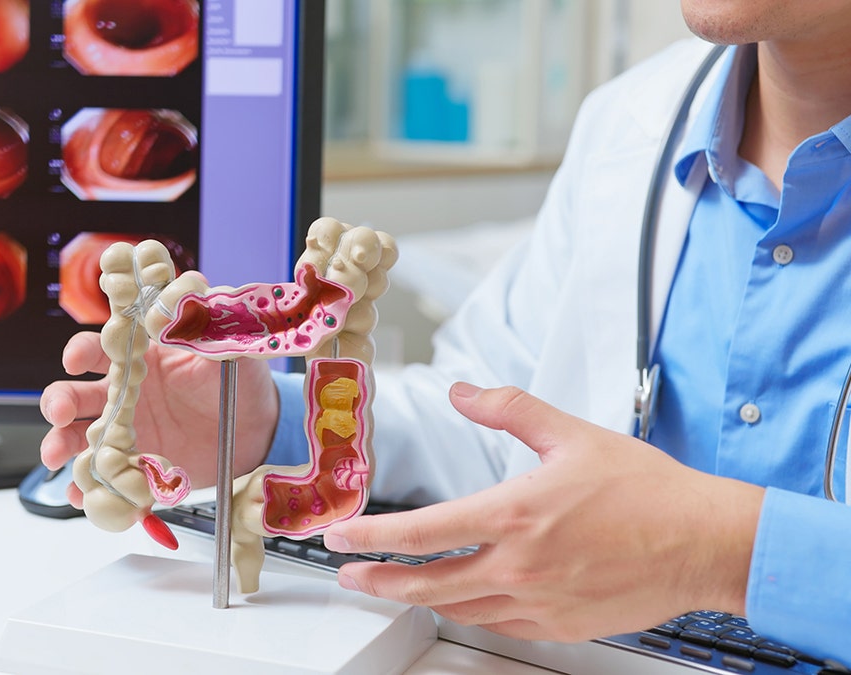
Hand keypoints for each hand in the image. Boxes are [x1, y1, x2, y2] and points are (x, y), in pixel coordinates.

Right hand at [40, 329, 278, 502]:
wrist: (255, 429)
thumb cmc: (237, 379)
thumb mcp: (225, 347)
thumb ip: (201, 324)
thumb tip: (175, 304)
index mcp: (140, 357)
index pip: (100, 348)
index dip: (81, 351)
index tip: (74, 360)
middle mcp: (124, 393)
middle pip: (77, 393)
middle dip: (60, 401)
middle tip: (59, 412)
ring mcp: (126, 430)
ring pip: (79, 435)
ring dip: (61, 444)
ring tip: (56, 456)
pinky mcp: (135, 464)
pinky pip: (104, 475)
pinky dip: (87, 486)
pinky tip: (80, 493)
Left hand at [324, 382, 764, 641]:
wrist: (704, 543)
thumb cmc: (647, 491)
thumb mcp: (570, 434)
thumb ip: (508, 409)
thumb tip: (464, 391)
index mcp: (514, 514)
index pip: (420, 532)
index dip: (370, 537)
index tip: (340, 538)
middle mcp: (519, 564)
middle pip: (425, 583)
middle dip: (377, 580)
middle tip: (350, 575)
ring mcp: (538, 601)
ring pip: (458, 607)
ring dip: (419, 598)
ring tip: (396, 586)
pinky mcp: (559, 624)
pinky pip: (497, 624)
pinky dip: (468, 611)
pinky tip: (459, 600)